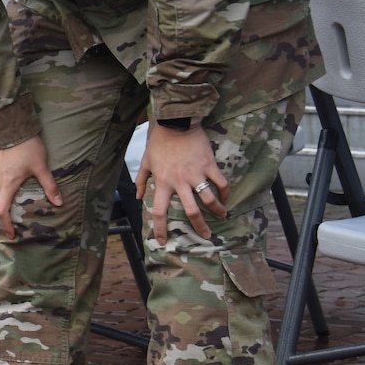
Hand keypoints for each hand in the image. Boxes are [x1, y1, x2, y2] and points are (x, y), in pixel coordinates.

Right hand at [0, 135, 62, 237]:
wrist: (12, 128)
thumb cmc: (27, 147)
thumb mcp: (41, 167)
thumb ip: (50, 185)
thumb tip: (59, 202)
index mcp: (8, 185)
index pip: (1, 211)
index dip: (5, 225)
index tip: (10, 233)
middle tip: (3, 214)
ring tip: (0, 200)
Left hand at [136, 121, 227, 240]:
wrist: (176, 124)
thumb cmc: (159, 143)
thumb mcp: (146, 162)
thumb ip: (141, 181)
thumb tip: (138, 197)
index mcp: (163, 183)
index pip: (160, 211)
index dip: (160, 228)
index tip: (163, 241)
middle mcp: (180, 182)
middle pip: (191, 211)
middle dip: (199, 226)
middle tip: (206, 236)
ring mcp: (196, 174)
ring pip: (209, 199)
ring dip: (217, 210)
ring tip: (221, 216)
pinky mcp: (209, 165)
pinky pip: (220, 183)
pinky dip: (224, 192)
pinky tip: (225, 197)